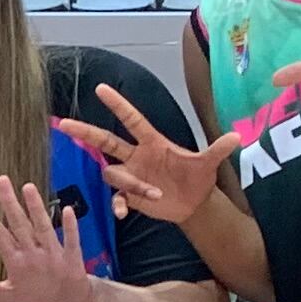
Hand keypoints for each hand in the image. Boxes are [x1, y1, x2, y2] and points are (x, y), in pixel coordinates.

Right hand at [0, 175, 97, 301]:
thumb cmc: (35, 298)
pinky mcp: (72, 257)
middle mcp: (33, 257)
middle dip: (10, 204)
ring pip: (43, 228)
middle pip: (20, 226)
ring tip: (28, 187)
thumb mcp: (5, 297)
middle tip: (2, 180)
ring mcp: (53, 256)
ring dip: (36, 208)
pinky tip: (67, 209)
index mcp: (16, 264)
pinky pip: (71, 240)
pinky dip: (70, 227)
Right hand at [54, 75, 243, 229]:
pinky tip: (125, 213)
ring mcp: (131, 176)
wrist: (194, 204)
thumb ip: (218, 150)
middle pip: (105, 141)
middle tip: (64, 123)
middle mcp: (136, 156)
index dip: (117, 104)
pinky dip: (120, 204)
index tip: (101, 88)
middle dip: (85, 132)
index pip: (131, 119)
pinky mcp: (130, 196)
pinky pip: (117, 198)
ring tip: (155, 195)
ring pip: (114, 174)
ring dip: (131, 184)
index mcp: (153, 142)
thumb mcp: (209, 164)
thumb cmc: (198, 178)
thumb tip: (237, 137)